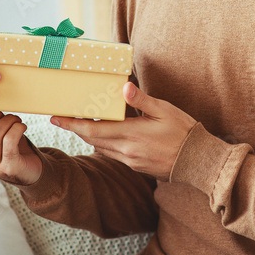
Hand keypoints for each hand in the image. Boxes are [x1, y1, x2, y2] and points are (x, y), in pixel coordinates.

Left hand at [51, 83, 195, 180]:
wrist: (197, 161)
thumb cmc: (183, 132)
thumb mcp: (164, 110)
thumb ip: (141, 100)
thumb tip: (124, 88)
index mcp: (132, 135)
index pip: (93, 131)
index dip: (72, 125)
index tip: (56, 118)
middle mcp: (127, 151)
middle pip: (92, 140)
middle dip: (76, 129)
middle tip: (62, 118)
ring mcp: (131, 161)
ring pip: (102, 148)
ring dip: (90, 136)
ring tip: (83, 123)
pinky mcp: (136, 167)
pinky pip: (113, 154)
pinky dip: (105, 143)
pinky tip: (108, 133)